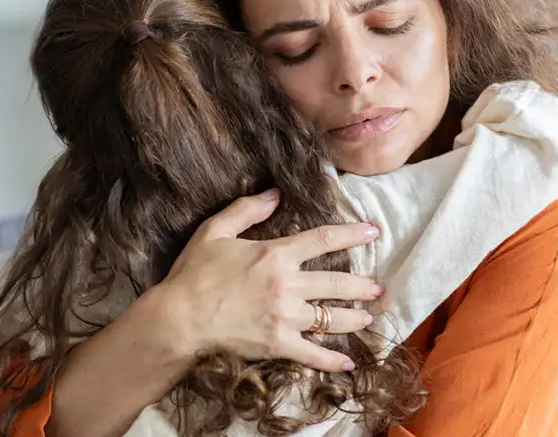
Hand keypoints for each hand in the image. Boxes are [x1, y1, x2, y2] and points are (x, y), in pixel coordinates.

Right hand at [160, 189, 382, 371]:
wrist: (179, 318)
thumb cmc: (194, 273)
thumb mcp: (215, 231)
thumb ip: (247, 209)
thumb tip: (276, 194)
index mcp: (276, 254)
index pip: (324, 240)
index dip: (352, 234)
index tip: (374, 232)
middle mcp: (288, 285)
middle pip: (337, 283)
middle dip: (363, 285)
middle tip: (378, 288)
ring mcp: (285, 317)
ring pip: (332, 318)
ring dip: (355, 318)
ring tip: (368, 318)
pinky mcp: (278, 344)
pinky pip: (314, 354)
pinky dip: (333, 360)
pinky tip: (348, 362)